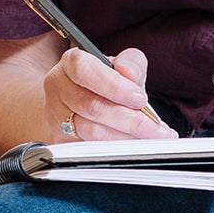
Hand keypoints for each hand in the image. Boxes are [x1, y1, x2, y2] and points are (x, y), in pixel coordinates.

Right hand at [44, 46, 178, 143]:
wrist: (79, 98)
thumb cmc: (104, 80)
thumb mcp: (120, 64)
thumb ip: (130, 64)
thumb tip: (129, 74)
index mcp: (70, 63)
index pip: (85, 71)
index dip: (114, 86)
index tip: (140, 98)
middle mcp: (58, 89)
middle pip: (93, 107)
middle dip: (130, 119)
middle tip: (157, 127)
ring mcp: (56, 117)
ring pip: (92, 131)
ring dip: (127, 137)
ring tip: (152, 137)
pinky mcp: (62, 141)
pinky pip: (91, 149)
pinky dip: (117, 149)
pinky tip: (135, 145)